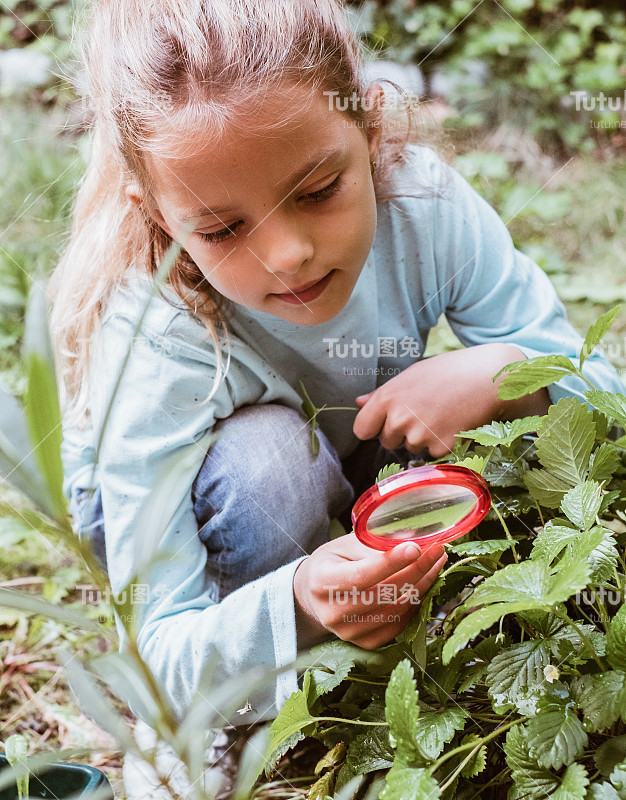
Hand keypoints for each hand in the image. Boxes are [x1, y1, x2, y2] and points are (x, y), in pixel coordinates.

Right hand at [293, 533, 445, 649]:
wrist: (316, 594)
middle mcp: (332, 612)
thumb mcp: (345, 544)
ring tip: (436, 564)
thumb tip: (413, 538)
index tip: (416, 548)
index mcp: (322, 582)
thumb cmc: (333, 562)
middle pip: (383, 594)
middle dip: (416, 570)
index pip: (361, 574)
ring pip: (395, 610)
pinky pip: (398, 625)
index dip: (391, 562)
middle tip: (437, 551)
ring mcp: (348, 631)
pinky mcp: (364, 642)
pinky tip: (424, 585)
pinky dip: (415, 604)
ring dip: (422, 586)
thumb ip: (374, 543)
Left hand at [353, 344, 549, 457]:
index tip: (384, 422)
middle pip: (387, 441)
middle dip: (401, 432)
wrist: (488, 378)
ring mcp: (420, 435)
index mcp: (387, 398)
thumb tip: (358, 402)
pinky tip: (453, 424)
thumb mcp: (411, 375)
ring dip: (422, 438)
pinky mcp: (440, 448)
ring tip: (442, 414)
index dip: (373, 427)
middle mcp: (399, 419)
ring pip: (411, 448)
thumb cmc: (448, 372)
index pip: (361, 429)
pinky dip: (442, 444)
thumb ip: (382, 394)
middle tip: (424, 411)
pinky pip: (432, 454)